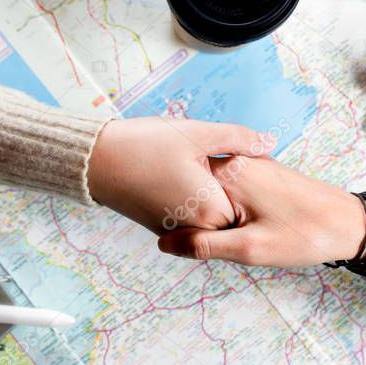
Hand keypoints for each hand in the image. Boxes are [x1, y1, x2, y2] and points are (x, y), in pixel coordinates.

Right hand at [87, 118, 273, 232]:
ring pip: (210, 212)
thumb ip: (238, 140)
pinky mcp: (163, 227)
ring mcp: (178, 230)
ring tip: (192, 165)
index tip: (243, 160)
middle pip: (231, 210)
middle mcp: (196, 228)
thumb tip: (269, 143)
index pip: (248, 200)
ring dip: (210, 192)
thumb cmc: (145, 146)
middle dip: (231, 187)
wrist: (96, 163)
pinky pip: (191, 215)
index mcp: (211, 209)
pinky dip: (192, 197)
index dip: (249, 178)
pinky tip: (179, 174)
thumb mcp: (197, 134)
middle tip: (212, 160)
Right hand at [157, 157, 365, 277]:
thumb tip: (164, 244)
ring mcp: (252, 166)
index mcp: (229, 174)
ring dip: (214, 215)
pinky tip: (245, 229)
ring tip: (235, 237)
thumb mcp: (250, 249)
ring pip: (213, 192)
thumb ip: (204, 245)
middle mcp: (237, 162)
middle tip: (219, 244)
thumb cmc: (305, 237)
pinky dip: (230, 210)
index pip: (181, 191)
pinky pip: (231, 191)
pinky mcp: (263, 174)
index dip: (177, 219)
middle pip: (196, 190)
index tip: (185, 241)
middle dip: (197, 218)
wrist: (352, 225)